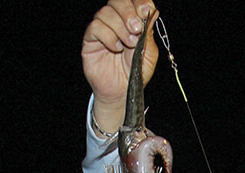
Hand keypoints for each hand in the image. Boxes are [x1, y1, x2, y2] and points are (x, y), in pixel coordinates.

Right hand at [82, 0, 159, 131]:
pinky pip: (95, 27)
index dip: (139, 2)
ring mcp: (102, 29)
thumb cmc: (136, 72)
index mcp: (132, 21)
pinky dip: (108, 36)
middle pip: (117, 1)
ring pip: (105, 12)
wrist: (123, 91)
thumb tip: (153, 11)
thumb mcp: (148, 53)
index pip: (133, 0)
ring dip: (119, 27)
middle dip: (128, 12)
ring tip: (128, 44)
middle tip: (136, 29)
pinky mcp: (91, 40)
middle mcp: (116, 21)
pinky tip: (116, 48)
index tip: (146, 11)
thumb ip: (149, 32)